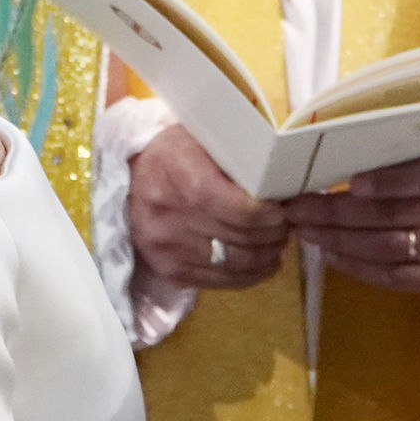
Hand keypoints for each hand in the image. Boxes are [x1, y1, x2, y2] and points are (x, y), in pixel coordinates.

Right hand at [129, 123, 290, 292]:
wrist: (132, 178)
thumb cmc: (178, 153)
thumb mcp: (204, 138)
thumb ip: (241, 158)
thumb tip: (287, 187)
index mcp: (179, 173)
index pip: (233, 208)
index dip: (264, 215)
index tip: (281, 210)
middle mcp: (168, 215)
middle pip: (238, 237)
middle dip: (273, 234)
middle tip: (285, 225)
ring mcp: (167, 247)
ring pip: (235, 264)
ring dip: (266, 255)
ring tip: (276, 241)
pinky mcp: (169, 270)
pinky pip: (222, 282)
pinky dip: (250, 275)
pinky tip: (263, 261)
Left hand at [289, 144, 419, 296]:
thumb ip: (401, 150)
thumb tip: (335, 151)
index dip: (386, 181)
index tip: (350, 183)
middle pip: (391, 214)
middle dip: (336, 213)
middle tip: (298, 209)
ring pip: (387, 247)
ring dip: (339, 241)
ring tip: (307, 232)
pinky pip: (395, 277)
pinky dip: (357, 268)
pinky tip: (331, 255)